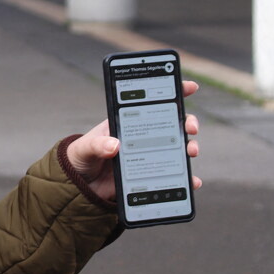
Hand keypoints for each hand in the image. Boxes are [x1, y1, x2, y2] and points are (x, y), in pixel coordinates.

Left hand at [65, 80, 201, 201]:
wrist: (80, 187)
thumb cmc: (81, 158)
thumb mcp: (85, 148)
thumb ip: (97, 145)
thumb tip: (114, 146)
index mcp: (128, 122)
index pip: (152, 102)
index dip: (173, 92)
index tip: (190, 87)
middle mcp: (143, 136)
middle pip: (173, 124)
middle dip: (187, 122)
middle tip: (191, 127)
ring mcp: (149, 156)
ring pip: (177, 148)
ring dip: (189, 147)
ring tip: (191, 152)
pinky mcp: (150, 175)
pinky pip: (173, 175)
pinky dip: (186, 178)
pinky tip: (193, 181)